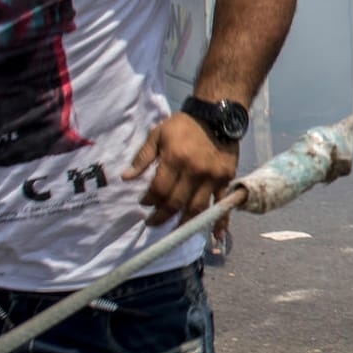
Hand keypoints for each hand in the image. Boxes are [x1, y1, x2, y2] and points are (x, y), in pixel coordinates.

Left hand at [122, 112, 239, 227]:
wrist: (218, 116)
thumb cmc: (184, 125)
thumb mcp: (158, 135)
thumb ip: (143, 157)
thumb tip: (126, 177)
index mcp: (175, 159)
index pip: (159, 189)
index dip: (149, 200)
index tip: (144, 203)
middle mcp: (194, 171)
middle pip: (176, 203)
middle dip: (162, 216)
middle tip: (152, 222)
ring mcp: (211, 177)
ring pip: (196, 208)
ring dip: (184, 222)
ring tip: (174, 230)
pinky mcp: (225, 180)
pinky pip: (222, 204)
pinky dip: (220, 221)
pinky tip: (216, 236)